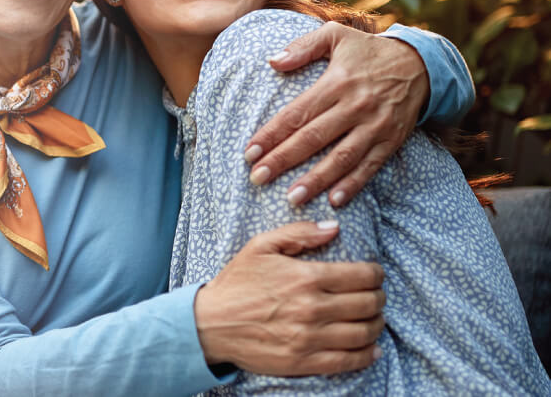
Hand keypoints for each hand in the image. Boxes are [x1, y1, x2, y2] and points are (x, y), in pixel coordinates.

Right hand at [194, 221, 385, 375]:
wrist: (209, 323)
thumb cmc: (236, 283)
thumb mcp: (261, 246)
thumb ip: (299, 232)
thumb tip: (334, 228)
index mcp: (306, 277)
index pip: (363, 276)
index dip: (376, 274)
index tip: (374, 274)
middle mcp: (313, 308)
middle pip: (369, 304)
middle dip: (379, 298)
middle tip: (374, 295)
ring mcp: (310, 337)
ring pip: (365, 332)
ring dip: (376, 324)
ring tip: (372, 318)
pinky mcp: (305, 361)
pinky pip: (350, 361)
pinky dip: (367, 355)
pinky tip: (370, 348)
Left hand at [244, 22, 428, 206]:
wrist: (421, 63)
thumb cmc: (368, 51)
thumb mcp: (336, 35)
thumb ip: (302, 47)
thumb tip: (272, 61)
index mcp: (336, 82)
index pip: (297, 113)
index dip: (272, 134)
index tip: (249, 152)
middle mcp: (355, 106)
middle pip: (313, 138)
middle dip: (283, 160)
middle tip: (257, 178)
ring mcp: (375, 125)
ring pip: (341, 158)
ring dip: (316, 180)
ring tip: (292, 198)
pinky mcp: (392, 140)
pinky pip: (370, 166)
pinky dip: (353, 185)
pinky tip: (334, 200)